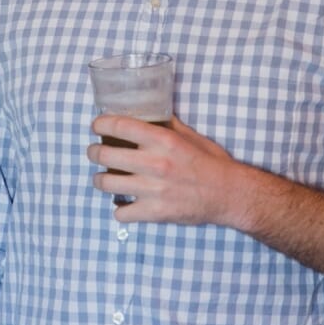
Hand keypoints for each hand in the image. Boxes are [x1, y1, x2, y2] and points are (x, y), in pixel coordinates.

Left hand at [86, 114, 236, 224]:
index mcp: (163, 141)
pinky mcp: (155, 212)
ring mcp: (153, 190)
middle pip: (105, 154)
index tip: (96, 126)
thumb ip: (168, 124)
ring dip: (100, 179)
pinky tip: (124, 204)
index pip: (119, 125)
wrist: (230, 195)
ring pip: (106, 182)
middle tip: (94, 152)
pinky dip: (120, 210)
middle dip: (93, 152)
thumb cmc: (211, 163)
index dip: (101, 124)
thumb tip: (150, 111)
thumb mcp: (191, 136)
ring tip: (102, 177)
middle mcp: (155, 164)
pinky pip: (121, 213)